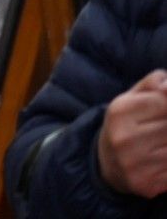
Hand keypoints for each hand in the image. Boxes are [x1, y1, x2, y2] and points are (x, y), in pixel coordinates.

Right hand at [98, 71, 166, 197]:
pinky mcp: (146, 184)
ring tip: (162, 142)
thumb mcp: (131, 99)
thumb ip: (152, 84)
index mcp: (120, 111)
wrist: (107, 165)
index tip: (163, 111)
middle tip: (162, 128)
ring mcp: (135, 163)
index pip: (162, 101)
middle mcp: (124, 138)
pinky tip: (161, 158)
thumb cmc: (126, 125)